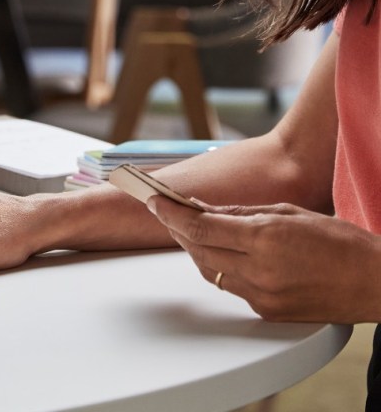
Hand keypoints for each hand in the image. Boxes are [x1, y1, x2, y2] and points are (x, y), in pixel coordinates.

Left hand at [149, 196, 380, 322]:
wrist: (375, 283)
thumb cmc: (340, 242)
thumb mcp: (289, 212)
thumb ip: (241, 212)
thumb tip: (202, 208)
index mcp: (265, 239)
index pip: (200, 227)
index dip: (171, 213)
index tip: (154, 201)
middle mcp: (259, 270)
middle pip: (198, 249)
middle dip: (177, 229)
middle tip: (165, 211)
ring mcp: (261, 295)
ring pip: (209, 270)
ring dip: (194, 249)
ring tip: (187, 229)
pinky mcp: (266, 311)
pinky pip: (230, 286)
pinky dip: (219, 267)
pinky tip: (218, 252)